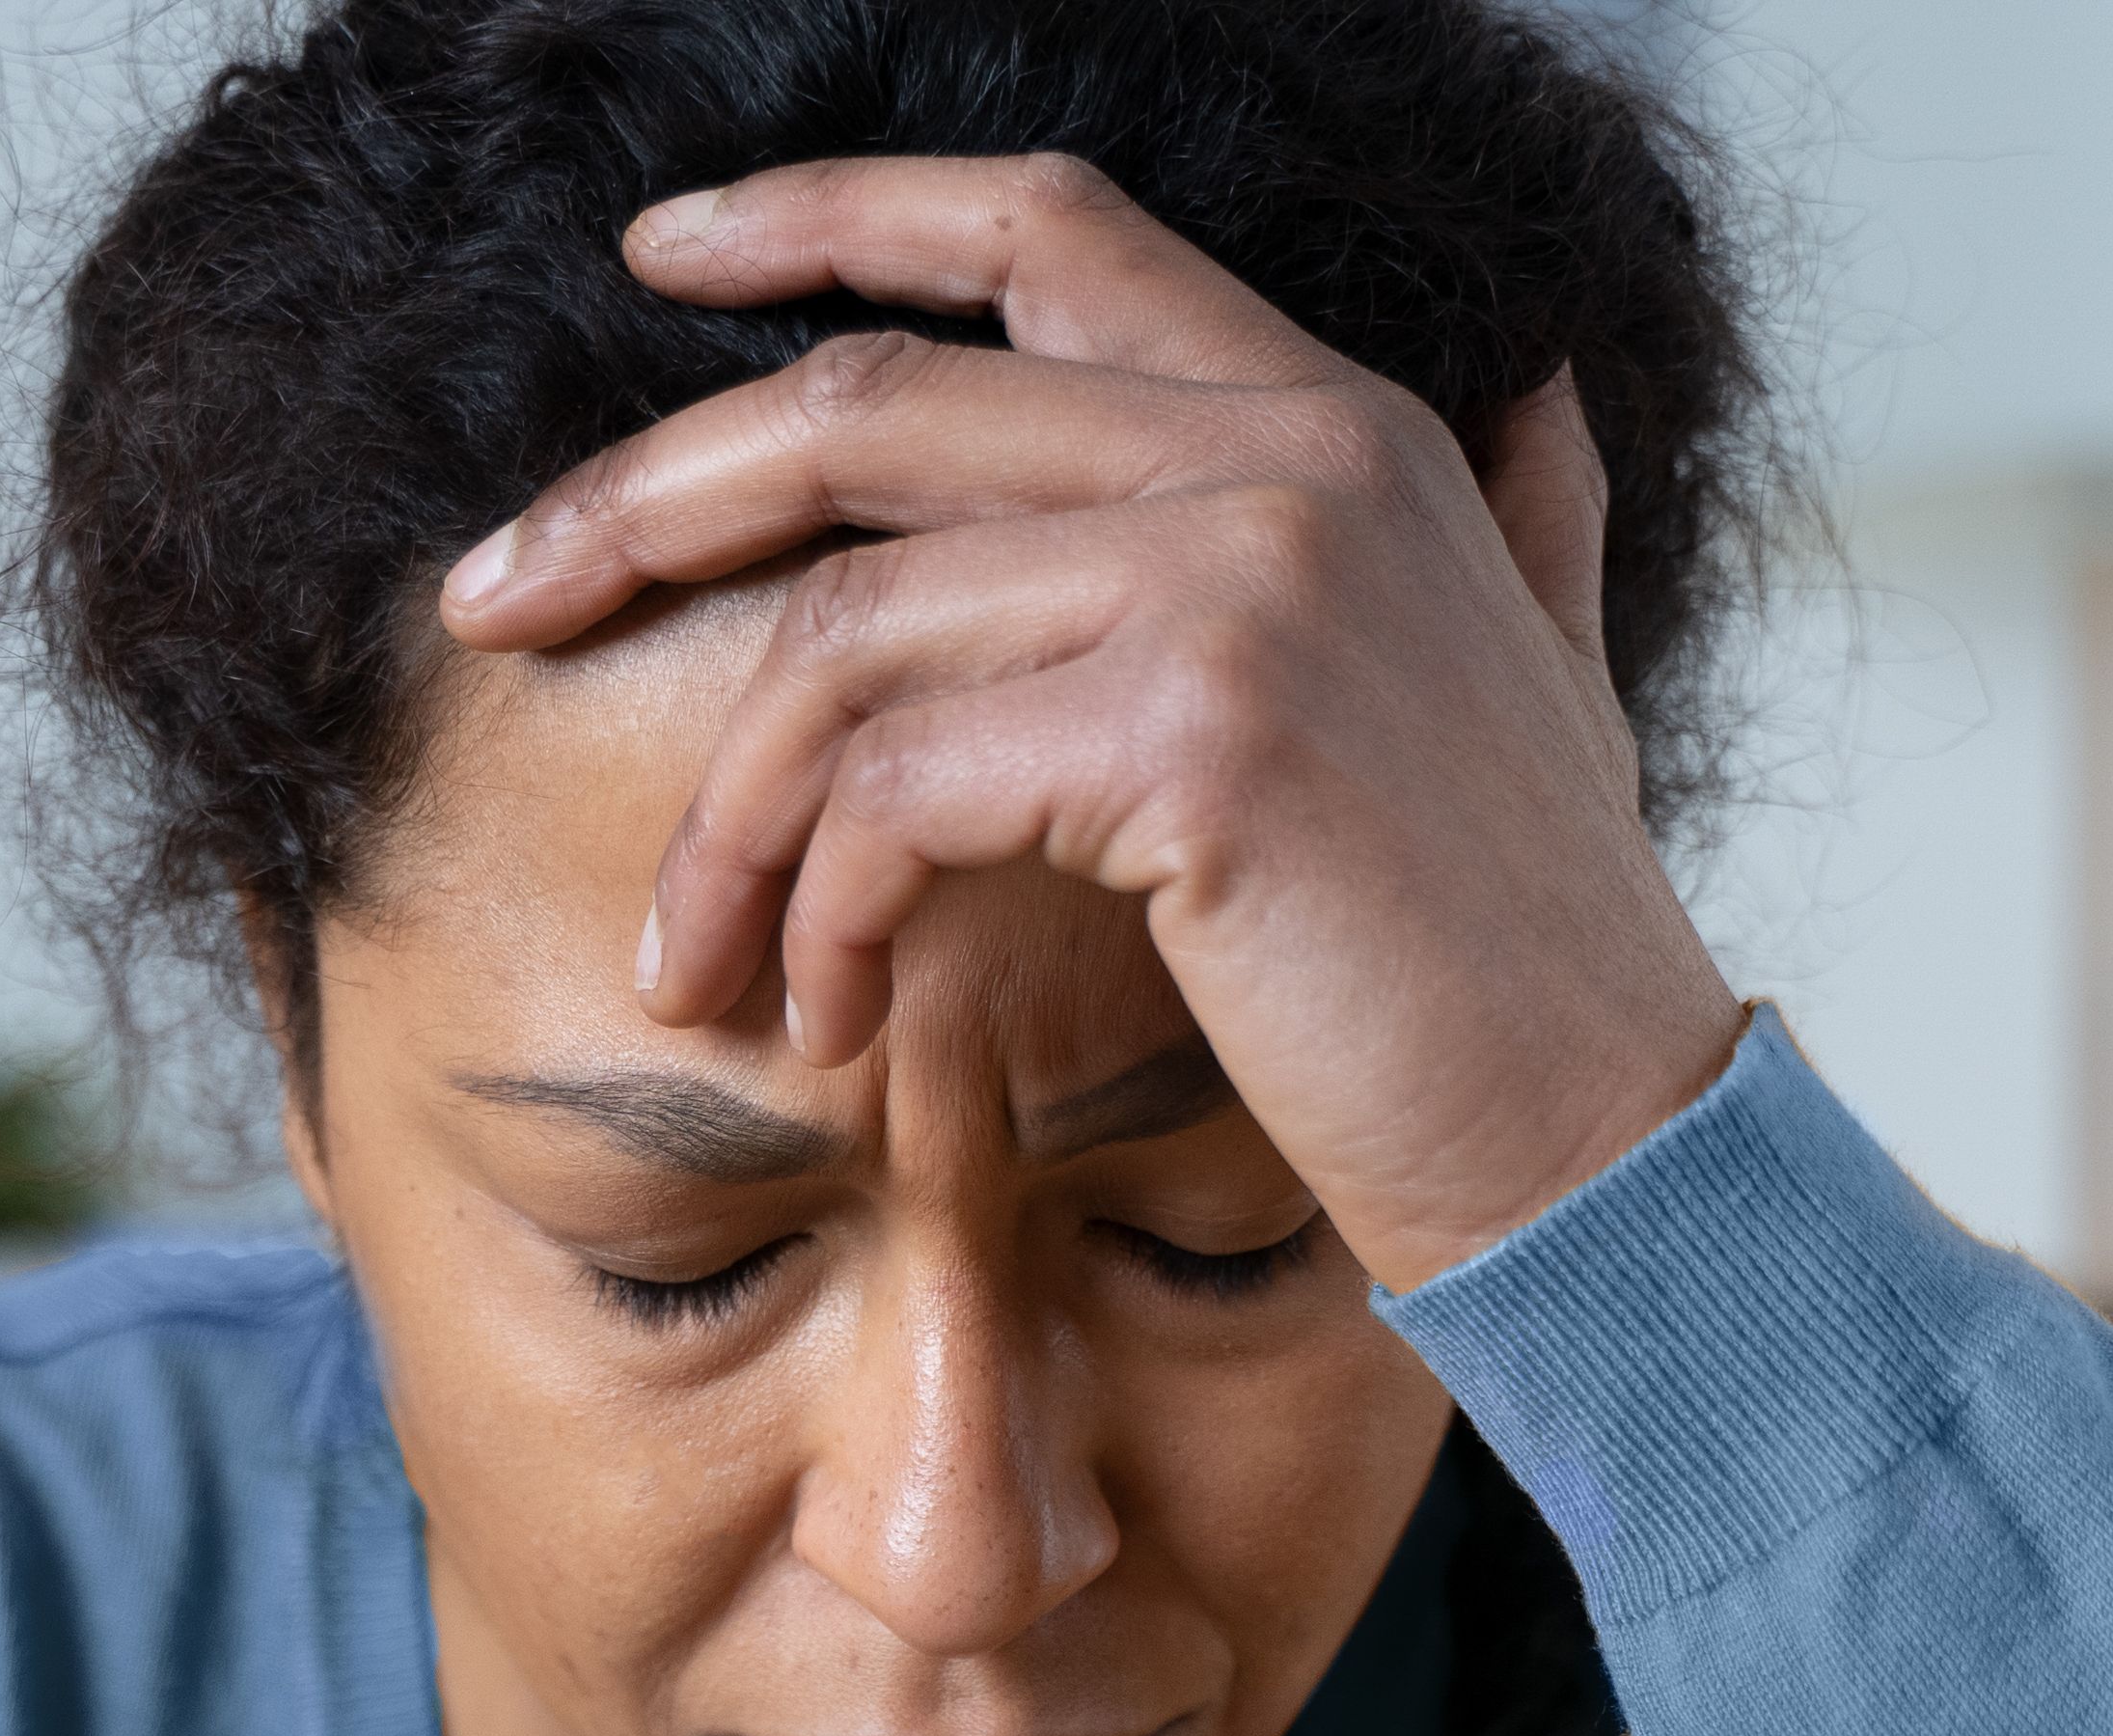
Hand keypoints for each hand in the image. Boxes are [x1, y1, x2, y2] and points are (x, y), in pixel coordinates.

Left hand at [436, 154, 1747, 1290]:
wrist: (1619, 1143)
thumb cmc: (1539, 953)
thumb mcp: (1548, 671)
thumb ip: (1519, 513)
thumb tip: (1530, 387)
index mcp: (1338, 421)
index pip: (1039, 225)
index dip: (823, 214)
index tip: (649, 253)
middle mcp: (1287, 458)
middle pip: (863, 407)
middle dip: (637, 502)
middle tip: (493, 604)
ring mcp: (1244, 579)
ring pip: (845, 630)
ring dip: (718, 810)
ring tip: (683, 958)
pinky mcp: (1195, 733)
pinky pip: (895, 787)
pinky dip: (810, 903)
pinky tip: (814, 1008)